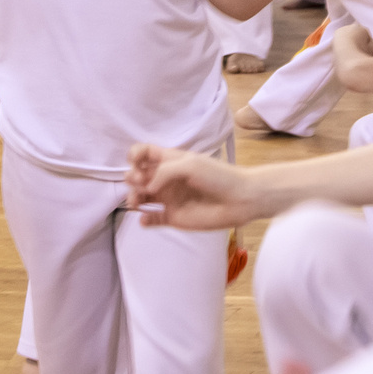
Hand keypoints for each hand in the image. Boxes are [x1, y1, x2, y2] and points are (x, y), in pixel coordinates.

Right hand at [125, 144, 265, 229]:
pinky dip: (144, 220)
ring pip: (141, 198)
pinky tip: (146, 219)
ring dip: (133, 199)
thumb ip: (163, 172)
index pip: (143, 154)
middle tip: (143, 184)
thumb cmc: (218, 176)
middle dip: (132, 178)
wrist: (240, 199)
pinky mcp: (174, 218)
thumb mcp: (189, 164)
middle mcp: (166, 179)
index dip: (134, 156)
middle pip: (137, 176)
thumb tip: (146, 187)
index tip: (137, 163)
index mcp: (170, 161)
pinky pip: (152, 219)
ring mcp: (169, 198)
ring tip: (138, 202)